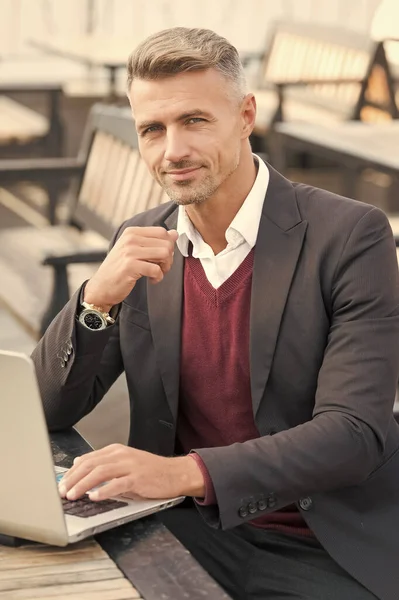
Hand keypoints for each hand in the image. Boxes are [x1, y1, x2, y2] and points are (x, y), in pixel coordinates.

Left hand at [58, 444, 204, 501]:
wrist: (175, 473)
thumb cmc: (150, 471)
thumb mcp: (125, 462)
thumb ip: (105, 463)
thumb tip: (79, 463)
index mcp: (116, 450)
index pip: (87, 459)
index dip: (72, 472)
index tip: (61, 483)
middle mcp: (121, 455)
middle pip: (90, 464)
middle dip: (73, 479)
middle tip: (62, 491)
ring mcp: (130, 466)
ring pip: (100, 472)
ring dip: (83, 484)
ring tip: (72, 495)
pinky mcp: (139, 478)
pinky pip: (118, 484)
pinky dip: (104, 490)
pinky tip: (94, 497)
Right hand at [84, 227, 178, 311]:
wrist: (101, 287)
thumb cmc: (119, 270)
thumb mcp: (135, 251)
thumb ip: (154, 242)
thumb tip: (175, 233)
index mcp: (132, 232)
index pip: (162, 232)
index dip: (168, 245)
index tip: (161, 257)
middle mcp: (130, 239)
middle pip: (166, 243)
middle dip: (169, 258)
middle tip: (161, 268)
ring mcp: (130, 252)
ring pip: (164, 254)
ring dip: (165, 267)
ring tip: (157, 273)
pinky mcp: (130, 266)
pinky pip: (156, 269)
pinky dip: (158, 277)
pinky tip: (151, 280)